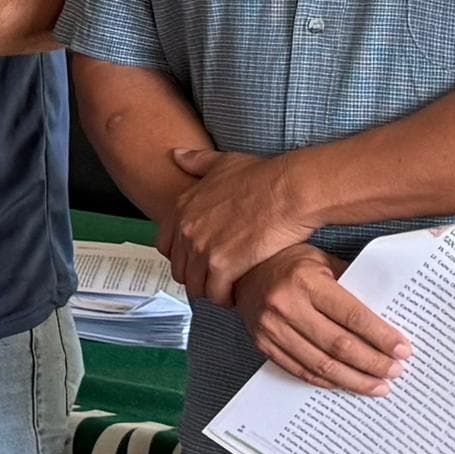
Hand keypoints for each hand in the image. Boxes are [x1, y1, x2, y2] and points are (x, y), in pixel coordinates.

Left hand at [163, 144, 322, 305]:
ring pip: (197, 286)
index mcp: (182, 208)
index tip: (197, 261)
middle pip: (180, 270)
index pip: (165, 247)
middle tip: (216, 278)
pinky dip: (227, 298)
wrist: (290, 190)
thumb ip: (197, 162)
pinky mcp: (224, 266)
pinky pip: (217, 294)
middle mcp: (187, 230)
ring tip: (229, 288)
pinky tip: (239, 293)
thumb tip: (178, 155)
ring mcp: (203, 249)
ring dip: (212, 291)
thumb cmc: (264, 176)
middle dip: (197, 277)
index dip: (181, 257)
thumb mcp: (224, 162)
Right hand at [234, 244, 407, 393]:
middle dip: (373, 363)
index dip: (381, 337)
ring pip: (320, 364)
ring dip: (354, 380)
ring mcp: (271, 328)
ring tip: (378, 387)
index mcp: (306, 281)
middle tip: (396, 372)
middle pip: (339, 345)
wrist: (239, 270)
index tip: (403, 350)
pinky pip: (299, 370)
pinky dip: (326, 381)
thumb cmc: (289, 262)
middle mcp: (286, 305)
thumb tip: (388, 314)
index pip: (353, 316)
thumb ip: (351, 285)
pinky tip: (346, 384)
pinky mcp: (262, 344)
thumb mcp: (323, 261)